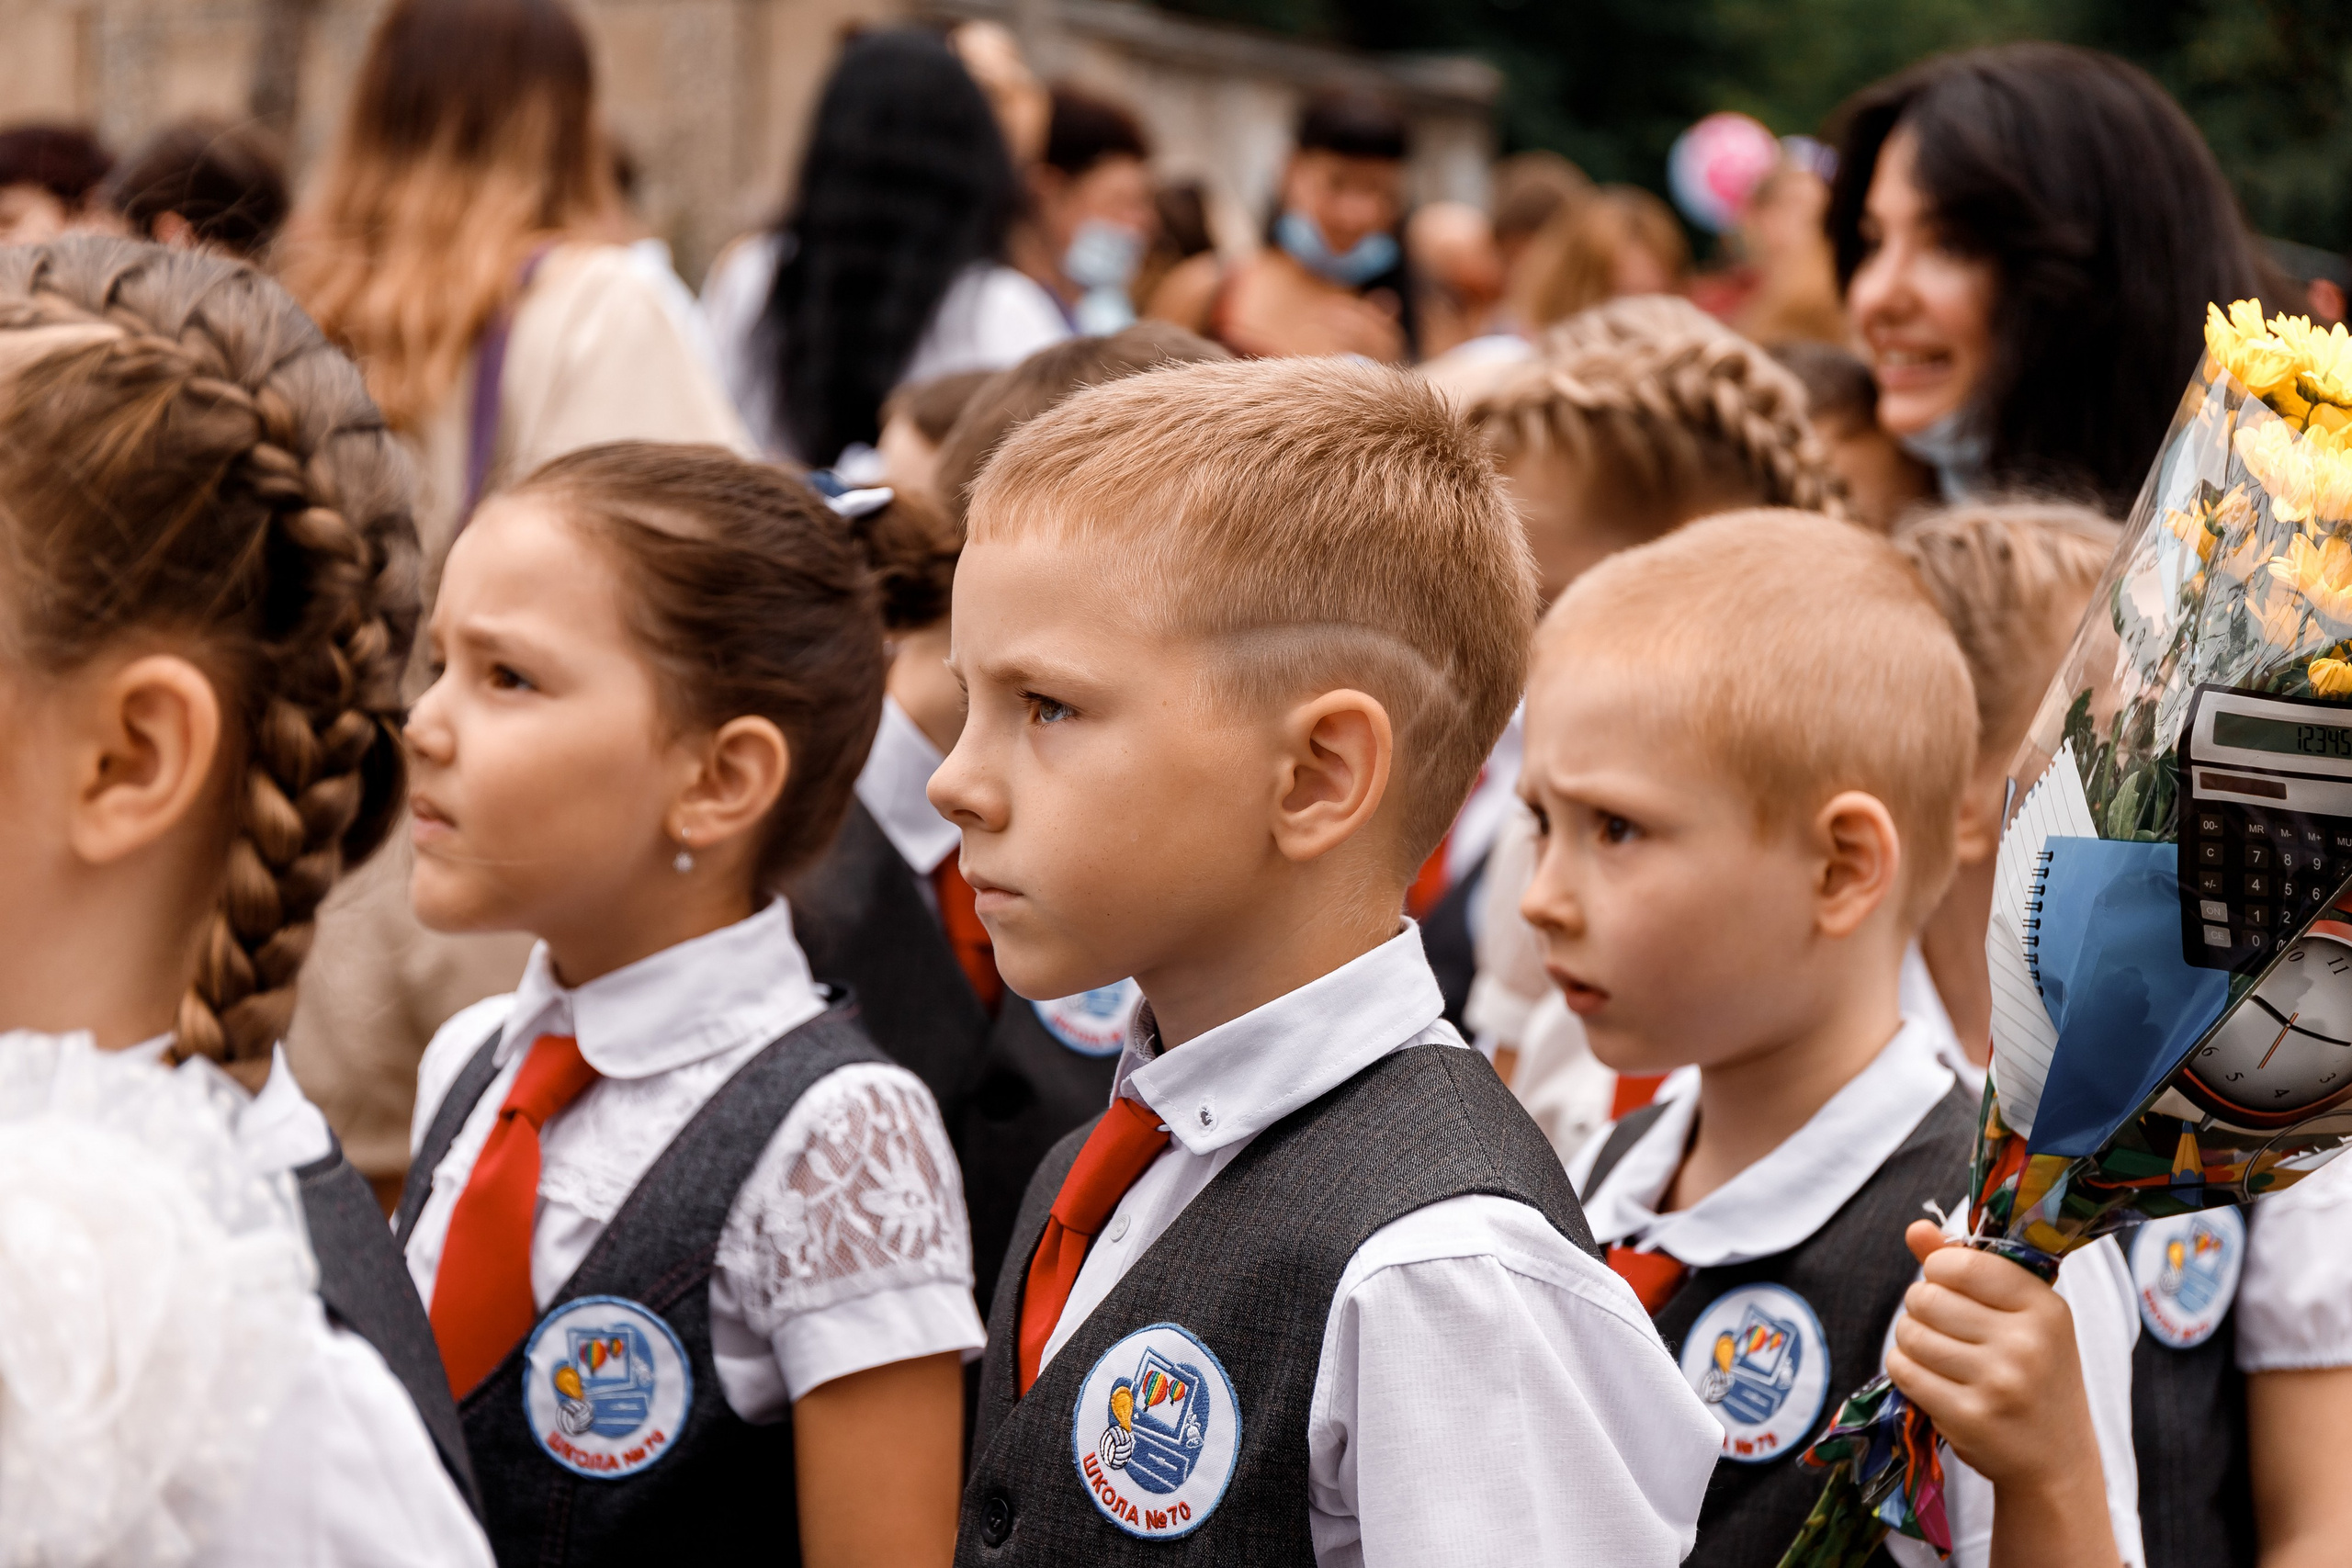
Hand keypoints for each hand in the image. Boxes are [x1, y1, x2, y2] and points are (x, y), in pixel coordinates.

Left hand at [1885, 1221, 2118, 1567]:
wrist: (2055, 1462)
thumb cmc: (2035, 1376)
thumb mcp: (2021, 1316)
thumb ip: (1968, 1266)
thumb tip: (1915, 1229)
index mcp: (2045, 1308)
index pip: (1961, 1264)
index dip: (1939, 1271)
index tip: (1951, 1289)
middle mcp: (2026, 1344)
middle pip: (1925, 1297)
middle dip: (1921, 1308)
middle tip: (1945, 1328)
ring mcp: (1998, 1383)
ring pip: (1909, 1333)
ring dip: (1910, 1340)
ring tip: (1940, 1355)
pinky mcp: (1968, 1417)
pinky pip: (1903, 1370)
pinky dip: (1905, 1369)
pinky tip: (1931, 1378)